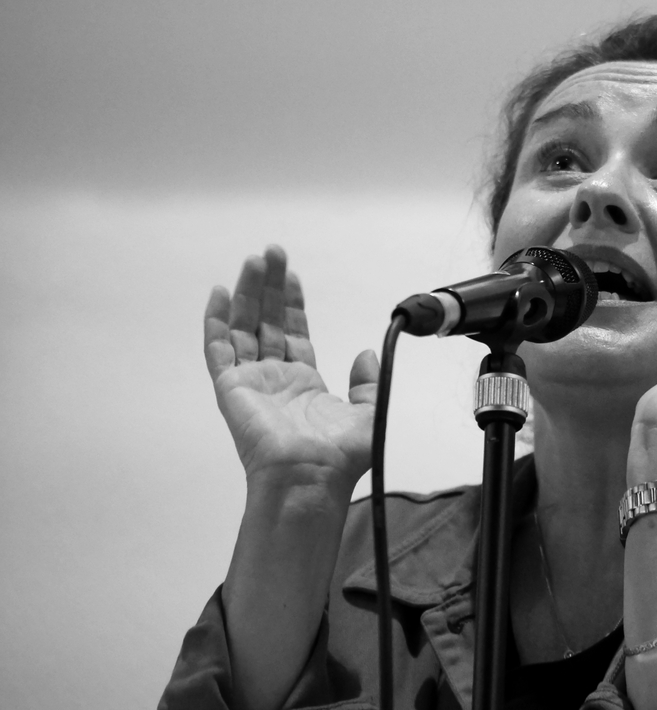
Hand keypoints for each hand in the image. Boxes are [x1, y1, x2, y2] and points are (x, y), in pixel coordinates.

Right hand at [204, 245, 377, 495]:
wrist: (310, 476)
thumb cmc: (339, 456)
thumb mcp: (368, 413)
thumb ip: (368, 382)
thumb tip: (364, 354)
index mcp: (303, 384)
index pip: (294, 333)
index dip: (293, 303)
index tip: (291, 275)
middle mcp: (274, 379)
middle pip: (268, 322)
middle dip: (270, 287)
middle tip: (271, 253)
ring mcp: (251, 382)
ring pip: (244, 327)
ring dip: (246, 294)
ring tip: (253, 261)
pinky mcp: (230, 388)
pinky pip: (217, 349)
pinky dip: (215, 321)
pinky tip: (217, 294)